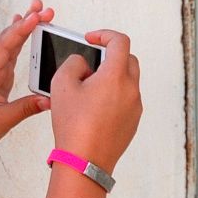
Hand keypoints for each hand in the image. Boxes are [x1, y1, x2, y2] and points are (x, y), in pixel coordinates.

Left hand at [0, 0, 54, 163]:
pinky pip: (9, 54)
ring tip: (38, 12)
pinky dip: (18, 40)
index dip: (21, 30)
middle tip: (42, 7)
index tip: (36, 16)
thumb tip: (50, 99)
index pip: (5, 47)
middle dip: (25, 21)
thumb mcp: (1, 121)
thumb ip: (26, 108)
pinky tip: (23, 30)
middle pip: (8, 39)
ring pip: (8, 44)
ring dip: (23, 28)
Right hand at [47, 29, 141, 172]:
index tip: (91, 39)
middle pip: (128, 60)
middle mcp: (131, 89)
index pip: (120, 42)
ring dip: (112, 77)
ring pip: (128, 81)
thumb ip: (73, 63)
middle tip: (91, 63)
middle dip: (110, 56)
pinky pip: (127, 100)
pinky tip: (94, 107)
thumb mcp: (62, 84)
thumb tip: (83, 63)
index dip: (104, 35)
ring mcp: (135, 107)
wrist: (84, 162)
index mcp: (116, 76)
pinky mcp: (133, 122)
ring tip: (88, 88)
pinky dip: (114, 95)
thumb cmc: (73, 125)